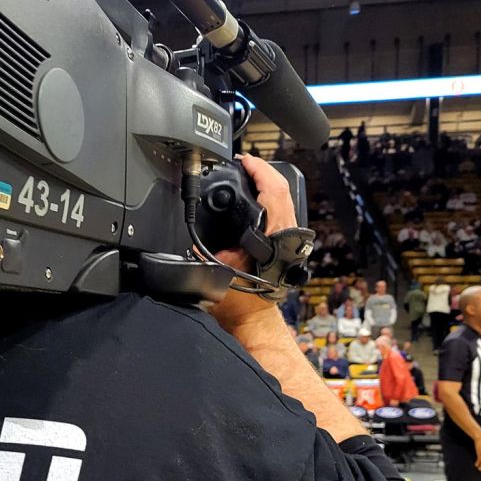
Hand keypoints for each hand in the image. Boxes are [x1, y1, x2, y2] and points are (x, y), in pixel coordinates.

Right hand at [208, 155, 297, 330]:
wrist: (252, 319)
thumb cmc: (239, 302)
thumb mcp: (217, 271)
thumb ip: (206, 250)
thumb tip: (191, 236)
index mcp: (273, 235)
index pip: (274, 190)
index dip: (259, 170)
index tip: (243, 161)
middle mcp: (285, 232)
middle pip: (282, 188)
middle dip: (263, 170)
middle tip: (244, 162)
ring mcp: (289, 236)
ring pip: (284, 198)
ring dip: (267, 183)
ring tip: (248, 173)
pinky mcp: (286, 241)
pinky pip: (282, 209)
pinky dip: (269, 196)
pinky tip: (255, 195)